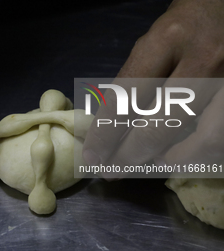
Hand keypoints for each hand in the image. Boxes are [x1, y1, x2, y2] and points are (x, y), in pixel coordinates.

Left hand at [83, 0, 223, 178]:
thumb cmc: (184, 26)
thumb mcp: (152, 43)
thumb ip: (133, 82)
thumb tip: (109, 126)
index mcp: (166, 40)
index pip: (125, 98)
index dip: (104, 134)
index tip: (93, 156)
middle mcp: (203, 58)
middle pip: (158, 124)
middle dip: (129, 156)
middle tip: (111, 172)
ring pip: (202, 139)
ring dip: (169, 161)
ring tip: (145, 167)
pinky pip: (221, 136)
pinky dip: (198, 154)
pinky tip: (176, 156)